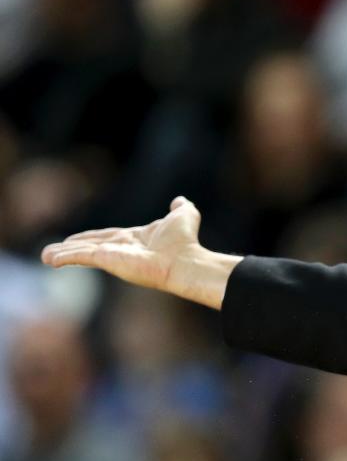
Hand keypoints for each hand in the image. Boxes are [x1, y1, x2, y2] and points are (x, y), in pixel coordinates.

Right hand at [41, 197, 240, 308]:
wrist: (185, 260)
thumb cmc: (186, 242)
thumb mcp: (184, 216)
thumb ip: (181, 208)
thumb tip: (180, 200)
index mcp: (136, 239)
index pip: (108, 237)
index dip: (92, 237)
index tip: (76, 239)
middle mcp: (122, 249)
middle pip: (91, 246)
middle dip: (72, 248)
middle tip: (53, 252)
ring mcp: (114, 256)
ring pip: (83, 253)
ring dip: (63, 255)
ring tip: (46, 256)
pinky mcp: (107, 260)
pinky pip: (81, 257)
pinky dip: (65, 257)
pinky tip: (50, 258)